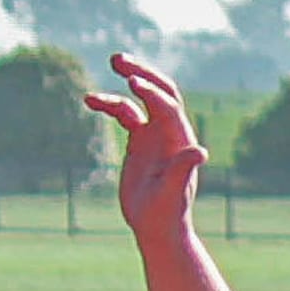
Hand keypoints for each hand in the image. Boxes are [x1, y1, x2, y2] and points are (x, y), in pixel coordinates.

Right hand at [83, 53, 206, 240]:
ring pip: (138, 99)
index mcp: (181, 139)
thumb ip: (183, 170)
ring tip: (92, 91)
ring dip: (119, 86)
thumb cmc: (167, 216)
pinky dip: (108, 104)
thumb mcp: (172, 194)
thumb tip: (201, 151)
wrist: (158, 230)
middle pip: (158, 90)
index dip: (151, 93)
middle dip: (140, 73)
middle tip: (117, 60)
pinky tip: (89, 100)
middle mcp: (170, 131)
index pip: (168, 106)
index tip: (132, 83)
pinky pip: (124, 113)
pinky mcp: (139, 141)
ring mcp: (154, 134)